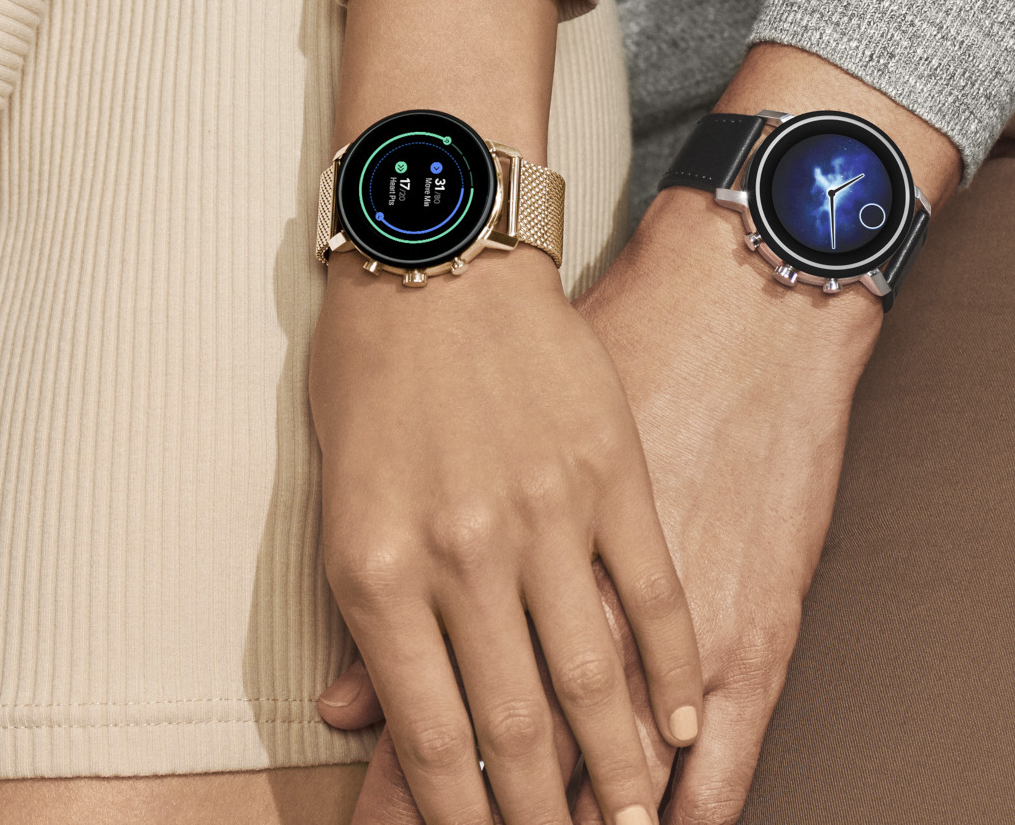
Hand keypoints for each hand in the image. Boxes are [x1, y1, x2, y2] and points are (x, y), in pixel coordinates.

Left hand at [311, 0, 704, 824]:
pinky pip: (653, 600)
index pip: (429, 736)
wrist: (447, 247)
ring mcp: (549, 518)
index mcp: (379, 570)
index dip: (461, 817)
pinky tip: (679, 730)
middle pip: (514, 730)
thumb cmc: (374, 368)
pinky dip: (669, 675)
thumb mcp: (336, 491)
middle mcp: (465, 558)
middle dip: (541, 818)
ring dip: (618, 774)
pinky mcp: (615, 477)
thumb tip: (354, 714)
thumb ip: (356, 611)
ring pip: (594, 682)